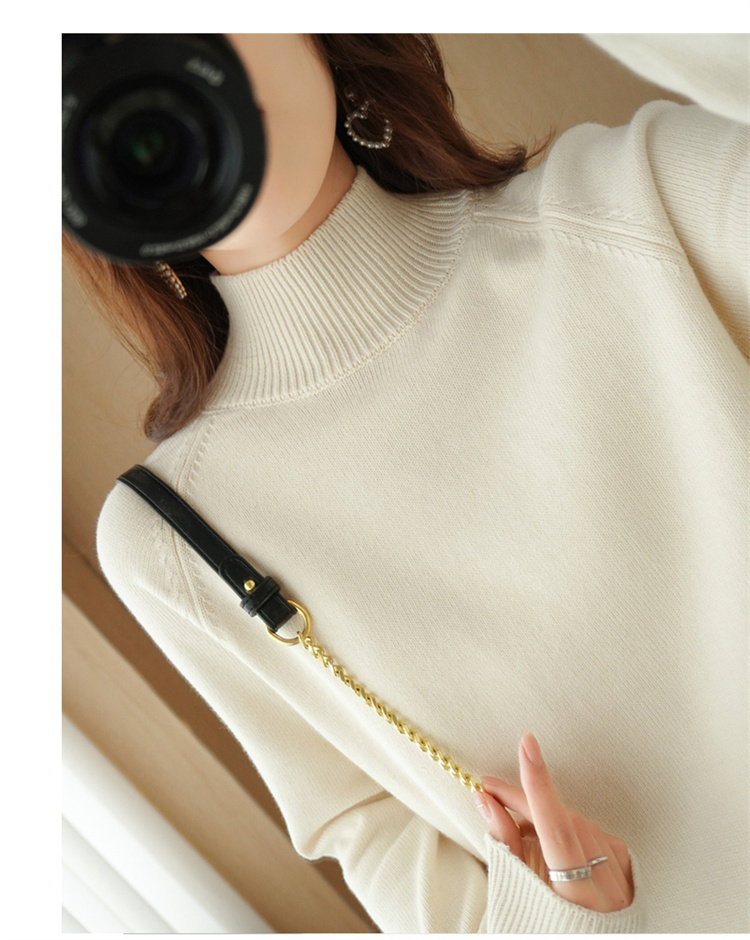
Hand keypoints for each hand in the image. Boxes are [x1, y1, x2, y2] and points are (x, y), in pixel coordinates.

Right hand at [475, 732, 633, 912]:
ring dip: (545, 821)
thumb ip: (505, 845)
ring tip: (523, 840)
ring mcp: (620, 868)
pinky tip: (555, 849)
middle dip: (525, 804)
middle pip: (560, 819)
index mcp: (578, 892)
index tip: (528, 745)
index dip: (537, 783)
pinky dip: (568, 832)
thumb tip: (485, 801)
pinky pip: (590, 831)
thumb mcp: (520, 895)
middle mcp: (605, 878)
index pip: (554, 824)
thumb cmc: (551, 925)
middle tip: (489, 791)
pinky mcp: (626, 861)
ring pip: (574, 821)